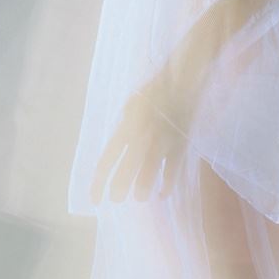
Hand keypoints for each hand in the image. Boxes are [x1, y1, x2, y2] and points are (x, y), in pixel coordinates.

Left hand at [90, 64, 197, 205]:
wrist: (183, 79)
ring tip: (139, 197)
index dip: (99, 181)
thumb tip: (121, 142)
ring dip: (142, 188)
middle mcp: (142, 136)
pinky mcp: (180, 144)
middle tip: (116, 200)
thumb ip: (125, 123)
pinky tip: (162, 194)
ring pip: (149, 171)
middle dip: (119, 187)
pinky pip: (172, 169)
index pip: (107, 159)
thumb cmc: (156, 89)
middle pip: (126, 168)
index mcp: (127, 126)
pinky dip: (167, 184)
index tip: (95, 199)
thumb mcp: (132, 103)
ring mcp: (162, 141)